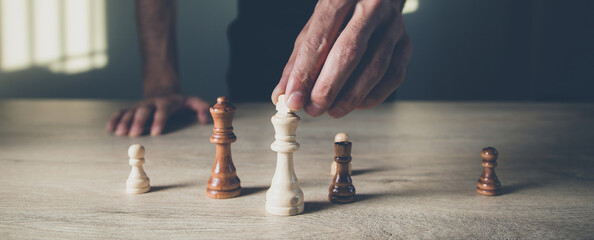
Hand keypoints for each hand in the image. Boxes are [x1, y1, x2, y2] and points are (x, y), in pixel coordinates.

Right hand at [106, 95, 210, 136]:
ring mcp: (140, 106)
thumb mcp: (192, 102)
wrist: (163, 92)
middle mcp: (151, 103)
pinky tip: (110, 129)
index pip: (162, 111)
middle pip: (143, 111)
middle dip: (138, 122)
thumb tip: (205, 119)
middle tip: (134, 135)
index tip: (156, 133)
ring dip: (124, 122)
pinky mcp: (131, 109)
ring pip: (130, 112)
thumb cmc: (179, 102)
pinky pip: (121, 113)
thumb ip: (201, 108)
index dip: (159, 121)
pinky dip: (114, 119)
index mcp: (166, 103)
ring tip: (120, 133)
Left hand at [271, 0, 412, 117]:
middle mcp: (371, 7)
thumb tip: (284, 94)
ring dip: (352, 95)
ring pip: (376, 66)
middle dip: (329, 87)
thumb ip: (299, 59)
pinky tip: (357, 104)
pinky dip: (374, 94)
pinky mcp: (406, 43)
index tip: (294, 99)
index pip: (320, 38)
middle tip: (314, 109)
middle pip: (350, 52)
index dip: (305, 73)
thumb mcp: (316, 26)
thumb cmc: (343, 12)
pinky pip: (394, 75)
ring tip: (333, 110)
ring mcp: (393, 25)